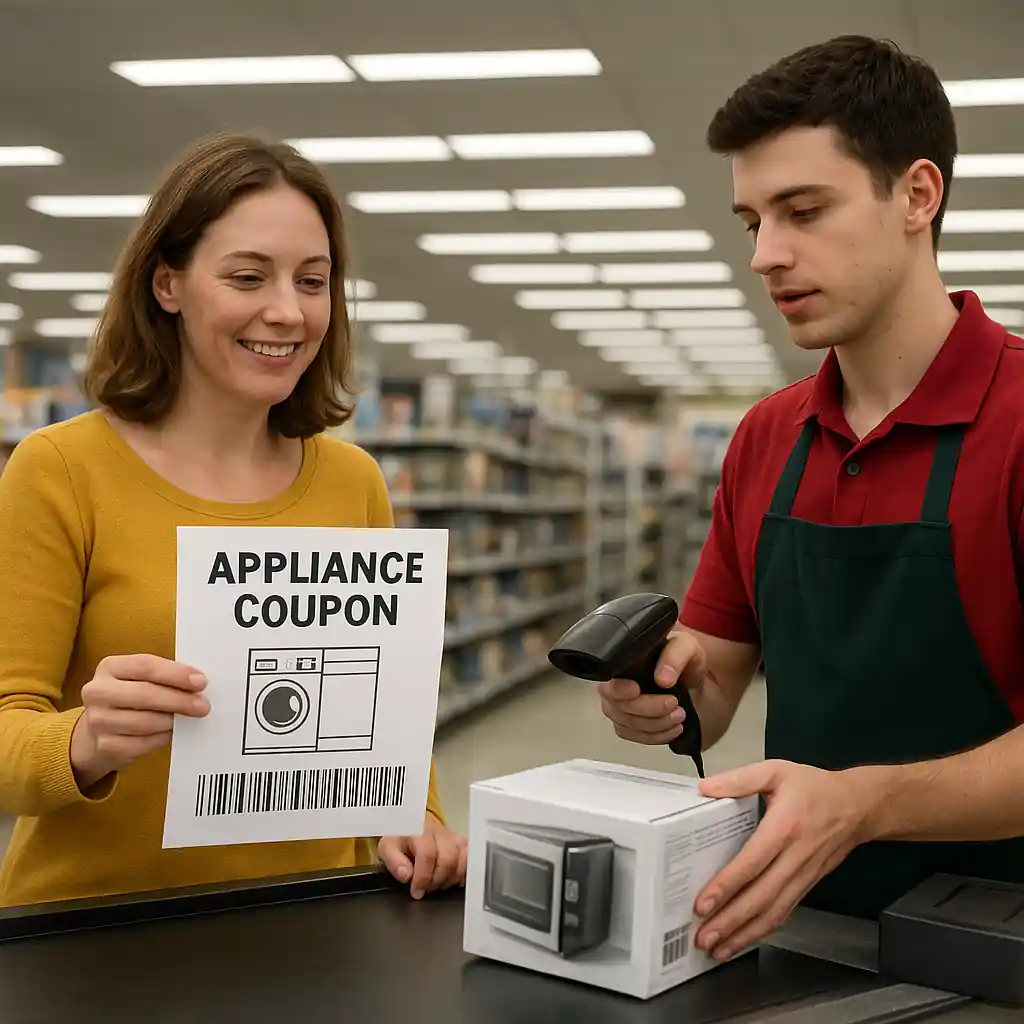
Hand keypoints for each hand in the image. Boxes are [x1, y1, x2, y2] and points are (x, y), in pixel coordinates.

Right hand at [70, 654, 209, 787]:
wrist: (100, 728)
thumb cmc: (131, 696)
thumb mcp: (140, 678)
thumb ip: (164, 677)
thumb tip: (199, 684)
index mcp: (110, 667)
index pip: (145, 666)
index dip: (176, 674)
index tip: (200, 681)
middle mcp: (97, 692)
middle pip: (144, 694)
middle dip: (179, 700)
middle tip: (203, 705)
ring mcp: (98, 720)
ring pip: (144, 721)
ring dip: (173, 721)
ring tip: (189, 719)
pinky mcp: (104, 745)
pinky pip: (141, 744)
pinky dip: (162, 738)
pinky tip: (173, 733)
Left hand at [378, 814, 466, 898]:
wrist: (412, 828)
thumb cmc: (400, 840)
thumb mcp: (387, 849)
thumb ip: (394, 861)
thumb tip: (406, 875)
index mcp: (419, 831)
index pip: (427, 854)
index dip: (423, 878)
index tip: (416, 892)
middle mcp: (440, 832)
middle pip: (448, 859)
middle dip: (437, 880)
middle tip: (427, 888)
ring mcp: (454, 837)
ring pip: (462, 860)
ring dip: (450, 878)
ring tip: (438, 883)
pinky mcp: (463, 843)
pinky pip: (470, 859)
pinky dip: (464, 873)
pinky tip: (453, 879)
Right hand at [597, 629, 707, 745]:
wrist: (692, 682)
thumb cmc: (683, 661)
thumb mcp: (686, 647)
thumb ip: (675, 655)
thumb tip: (662, 678)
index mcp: (622, 666)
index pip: (609, 684)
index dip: (619, 691)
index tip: (637, 689)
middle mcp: (615, 689)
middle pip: (620, 708)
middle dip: (650, 709)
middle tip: (675, 703)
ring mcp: (620, 710)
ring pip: (630, 726)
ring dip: (658, 724)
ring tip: (680, 715)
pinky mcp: (630, 727)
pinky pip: (639, 738)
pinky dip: (659, 736)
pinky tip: (675, 727)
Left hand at [692, 760, 873, 960]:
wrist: (859, 806)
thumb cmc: (815, 787)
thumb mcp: (777, 771)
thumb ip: (740, 779)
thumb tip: (705, 789)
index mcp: (785, 826)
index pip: (753, 862)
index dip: (727, 885)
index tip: (704, 903)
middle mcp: (795, 857)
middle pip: (762, 897)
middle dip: (731, 921)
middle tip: (702, 937)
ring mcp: (803, 875)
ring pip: (774, 912)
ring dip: (744, 934)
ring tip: (716, 948)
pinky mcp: (807, 885)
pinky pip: (784, 912)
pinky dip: (762, 930)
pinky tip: (742, 939)